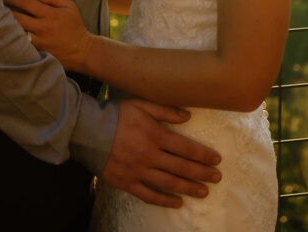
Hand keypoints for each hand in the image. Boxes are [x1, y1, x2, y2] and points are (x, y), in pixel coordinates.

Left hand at [2, 0, 91, 71]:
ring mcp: (39, 43)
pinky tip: (4, 35)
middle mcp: (43, 29)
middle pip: (16, 18)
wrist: (82, 51)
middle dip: (3, 11)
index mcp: (50, 15)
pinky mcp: (37, 54)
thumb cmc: (75, 26)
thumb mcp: (69, 5)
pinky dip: (11, 40)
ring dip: (5, 26)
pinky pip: (20, 46)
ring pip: (16, 33)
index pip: (26, 3)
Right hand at [102, 98, 221, 208]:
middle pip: (181, 167)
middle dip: (202, 173)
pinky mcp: (127, 183)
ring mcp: (138, 171)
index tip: (217, 159)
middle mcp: (149, 155)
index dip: (203, 155)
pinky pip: (149, 195)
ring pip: (169, 183)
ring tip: (204, 192)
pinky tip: (178, 203)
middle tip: (217, 177)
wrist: (89, 131)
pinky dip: (164, 201)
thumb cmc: (117, 114)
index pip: (185, 148)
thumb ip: (165, 110)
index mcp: (154, 135)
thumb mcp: (142, 104)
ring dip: (188, 188)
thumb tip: (188, 116)